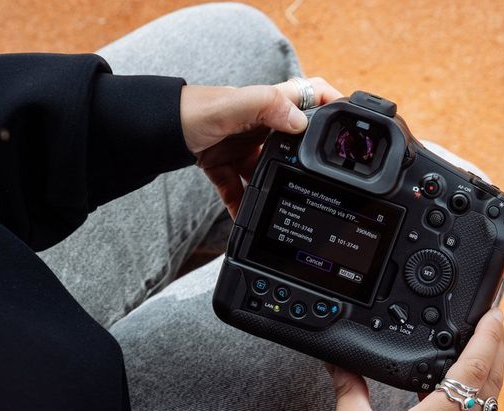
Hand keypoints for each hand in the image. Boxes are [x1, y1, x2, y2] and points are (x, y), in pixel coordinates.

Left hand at [179, 78, 342, 217]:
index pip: (312, 96)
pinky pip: (242, 192)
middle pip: (297, 142)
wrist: (152, 132)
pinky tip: (247, 220)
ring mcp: (245, 148)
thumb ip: (266, 107)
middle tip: (322, 180)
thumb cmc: (191, 111)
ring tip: (284, 207)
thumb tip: (301, 122)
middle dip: (309, 161)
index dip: (335, 104)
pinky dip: (243, 207)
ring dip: (275, 190)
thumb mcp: (232, 106)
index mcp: (269, 104)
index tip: (351, 124)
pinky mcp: (227, 168)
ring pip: (271, 173)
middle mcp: (262, 125)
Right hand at [327, 308, 503, 410]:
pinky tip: (462, 401)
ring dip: (490, 377)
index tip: (494, 315)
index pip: (475, 368)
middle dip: (497, 349)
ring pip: (490, 407)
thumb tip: (339, 364)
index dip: (488, 337)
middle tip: (496, 325)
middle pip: (493, 384)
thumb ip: (349, 389)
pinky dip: (478, 403)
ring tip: (481, 357)